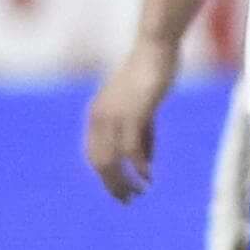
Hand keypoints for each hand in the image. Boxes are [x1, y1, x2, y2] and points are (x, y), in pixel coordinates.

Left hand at [83, 39, 178, 201]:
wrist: (155, 48)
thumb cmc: (151, 74)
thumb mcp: (143, 109)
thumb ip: (143, 136)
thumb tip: (144, 164)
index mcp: (97, 115)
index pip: (94, 155)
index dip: (105, 177)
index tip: (120, 192)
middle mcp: (100, 117)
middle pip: (99, 162)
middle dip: (112, 185)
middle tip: (127, 201)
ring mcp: (115, 115)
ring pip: (113, 159)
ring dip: (125, 180)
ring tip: (138, 194)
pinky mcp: (134, 113)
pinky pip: (132, 149)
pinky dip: (139, 166)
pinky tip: (149, 177)